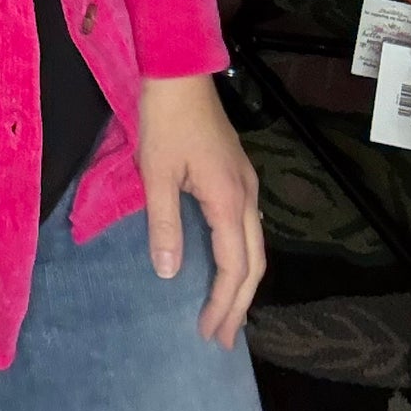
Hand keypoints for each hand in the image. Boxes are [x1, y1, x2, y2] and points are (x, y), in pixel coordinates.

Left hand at [137, 72, 264, 350]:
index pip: (234, 267)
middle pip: (254, 263)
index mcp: (228, 200)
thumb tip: (171, 274)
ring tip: (227, 312)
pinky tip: (226, 263)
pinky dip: (240, 256)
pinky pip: (247, 227)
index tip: (209, 332)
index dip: (223, 303)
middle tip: (222, 338)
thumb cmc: (164, 119)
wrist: (179, 71)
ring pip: (255, 245)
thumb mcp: (156, 173)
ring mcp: (246, 183)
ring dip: (242, 282)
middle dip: (239, 304)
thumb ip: (165, 224)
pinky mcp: (238, 173)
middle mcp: (246, 196)